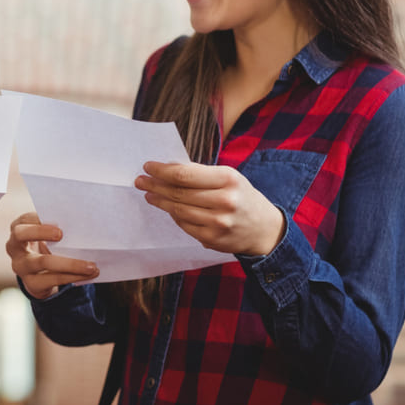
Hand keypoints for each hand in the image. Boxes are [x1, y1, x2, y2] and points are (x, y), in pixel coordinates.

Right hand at [6, 212, 98, 299]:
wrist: (41, 276)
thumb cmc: (47, 246)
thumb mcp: (47, 235)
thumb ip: (56, 228)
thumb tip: (81, 223)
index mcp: (18, 228)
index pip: (23, 218)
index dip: (36, 218)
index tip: (54, 218)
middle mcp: (14, 246)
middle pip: (21, 235)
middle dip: (40, 232)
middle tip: (61, 234)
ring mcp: (20, 266)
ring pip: (42, 261)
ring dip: (70, 263)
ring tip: (91, 265)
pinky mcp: (31, 283)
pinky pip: (53, 280)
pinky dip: (73, 276)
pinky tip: (89, 274)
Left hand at [135, 161, 284, 255]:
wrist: (264, 229)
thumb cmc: (242, 197)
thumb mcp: (229, 177)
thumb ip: (200, 173)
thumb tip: (168, 168)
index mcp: (228, 179)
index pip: (184, 174)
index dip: (162, 171)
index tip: (148, 166)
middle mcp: (224, 201)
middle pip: (178, 193)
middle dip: (155, 185)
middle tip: (140, 180)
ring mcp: (218, 222)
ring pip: (178, 210)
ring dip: (159, 201)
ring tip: (149, 194)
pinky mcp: (212, 238)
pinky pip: (184, 225)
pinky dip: (174, 215)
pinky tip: (168, 208)